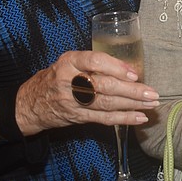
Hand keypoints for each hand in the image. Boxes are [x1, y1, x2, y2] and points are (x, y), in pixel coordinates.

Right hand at [15, 50, 159, 135]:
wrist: (30, 103)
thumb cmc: (57, 77)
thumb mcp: (70, 62)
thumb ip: (94, 63)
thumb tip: (129, 67)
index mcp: (69, 61)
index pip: (94, 61)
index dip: (116, 67)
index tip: (134, 73)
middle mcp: (69, 80)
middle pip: (104, 86)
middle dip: (131, 90)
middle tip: (151, 92)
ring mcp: (72, 101)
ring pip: (106, 104)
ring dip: (132, 105)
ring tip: (151, 104)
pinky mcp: (77, 117)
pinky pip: (104, 119)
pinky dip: (124, 119)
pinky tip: (139, 117)